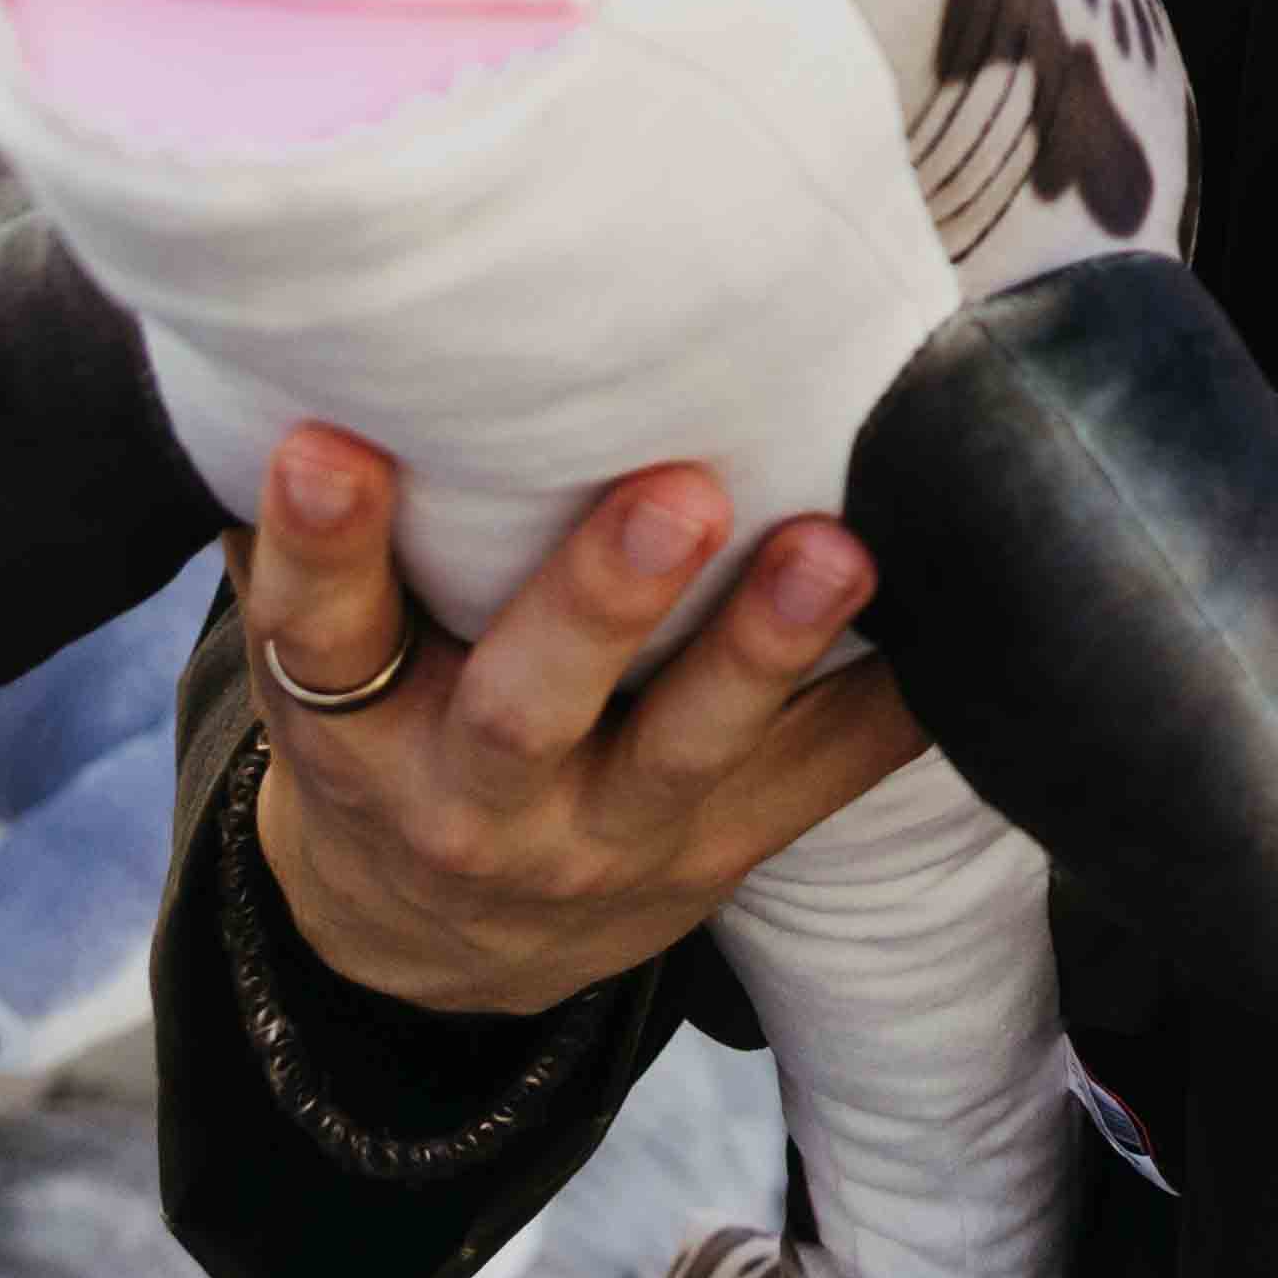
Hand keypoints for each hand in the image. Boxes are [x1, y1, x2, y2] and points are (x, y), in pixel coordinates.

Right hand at [234, 427, 921, 1021]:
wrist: (437, 943)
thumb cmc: (394, 729)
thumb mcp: (335, 658)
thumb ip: (338, 538)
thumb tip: (324, 335)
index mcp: (354, 727)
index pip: (322, 634)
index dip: (322, 545)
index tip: (330, 444)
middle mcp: (471, 797)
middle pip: (524, 709)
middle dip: (601, 602)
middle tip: (679, 494)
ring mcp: (602, 838)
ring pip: (685, 748)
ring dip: (765, 648)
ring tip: (837, 551)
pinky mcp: (714, 854)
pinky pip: (815, 784)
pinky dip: (887, 708)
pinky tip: (956, 625)